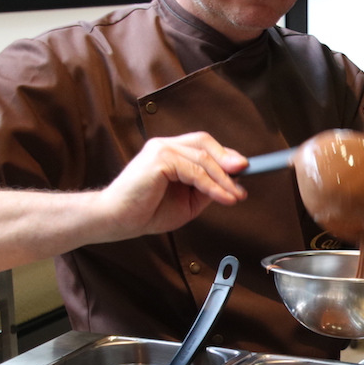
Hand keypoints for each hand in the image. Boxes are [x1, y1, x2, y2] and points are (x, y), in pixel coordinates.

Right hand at [96, 132, 249, 240]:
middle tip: (245, 175)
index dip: (225, 155)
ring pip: (203, 158)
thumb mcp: (187, 201)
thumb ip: (206, 189)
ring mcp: (160, 149)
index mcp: (170, 152)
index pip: (203, 145)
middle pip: (205, 143)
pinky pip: (194, 170)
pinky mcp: (159, 159)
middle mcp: (165, 146)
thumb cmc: (147, 211)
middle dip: (228, 159)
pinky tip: (222, 197)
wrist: (118, 221)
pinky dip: (212, 185)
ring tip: (235, 195)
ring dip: (224, 178)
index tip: (244, 171)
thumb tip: (232, 183)